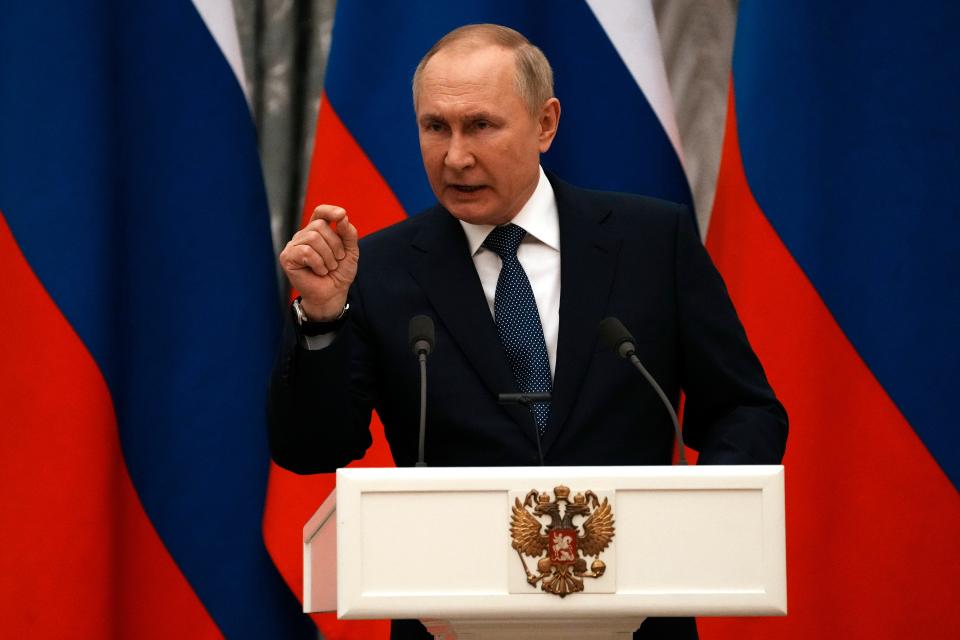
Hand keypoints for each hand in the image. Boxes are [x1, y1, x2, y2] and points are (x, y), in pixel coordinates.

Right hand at [279, 205, 358, 320]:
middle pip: (319, 226)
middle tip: (337, 261)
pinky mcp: (287, 257)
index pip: (320, 212)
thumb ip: (348, 233)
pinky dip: (318, 263)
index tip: (342, 215)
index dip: (330, 210)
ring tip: (328, 268)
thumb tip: (342, 217)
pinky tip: (319, 271)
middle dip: (335, 244)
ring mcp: (294, 246)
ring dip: (327, 257)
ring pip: (313, 238)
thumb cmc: (339, 273)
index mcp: (318, 231)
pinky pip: (306, 251)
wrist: (333, 294)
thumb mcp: (350, 251)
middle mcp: (304, 235)